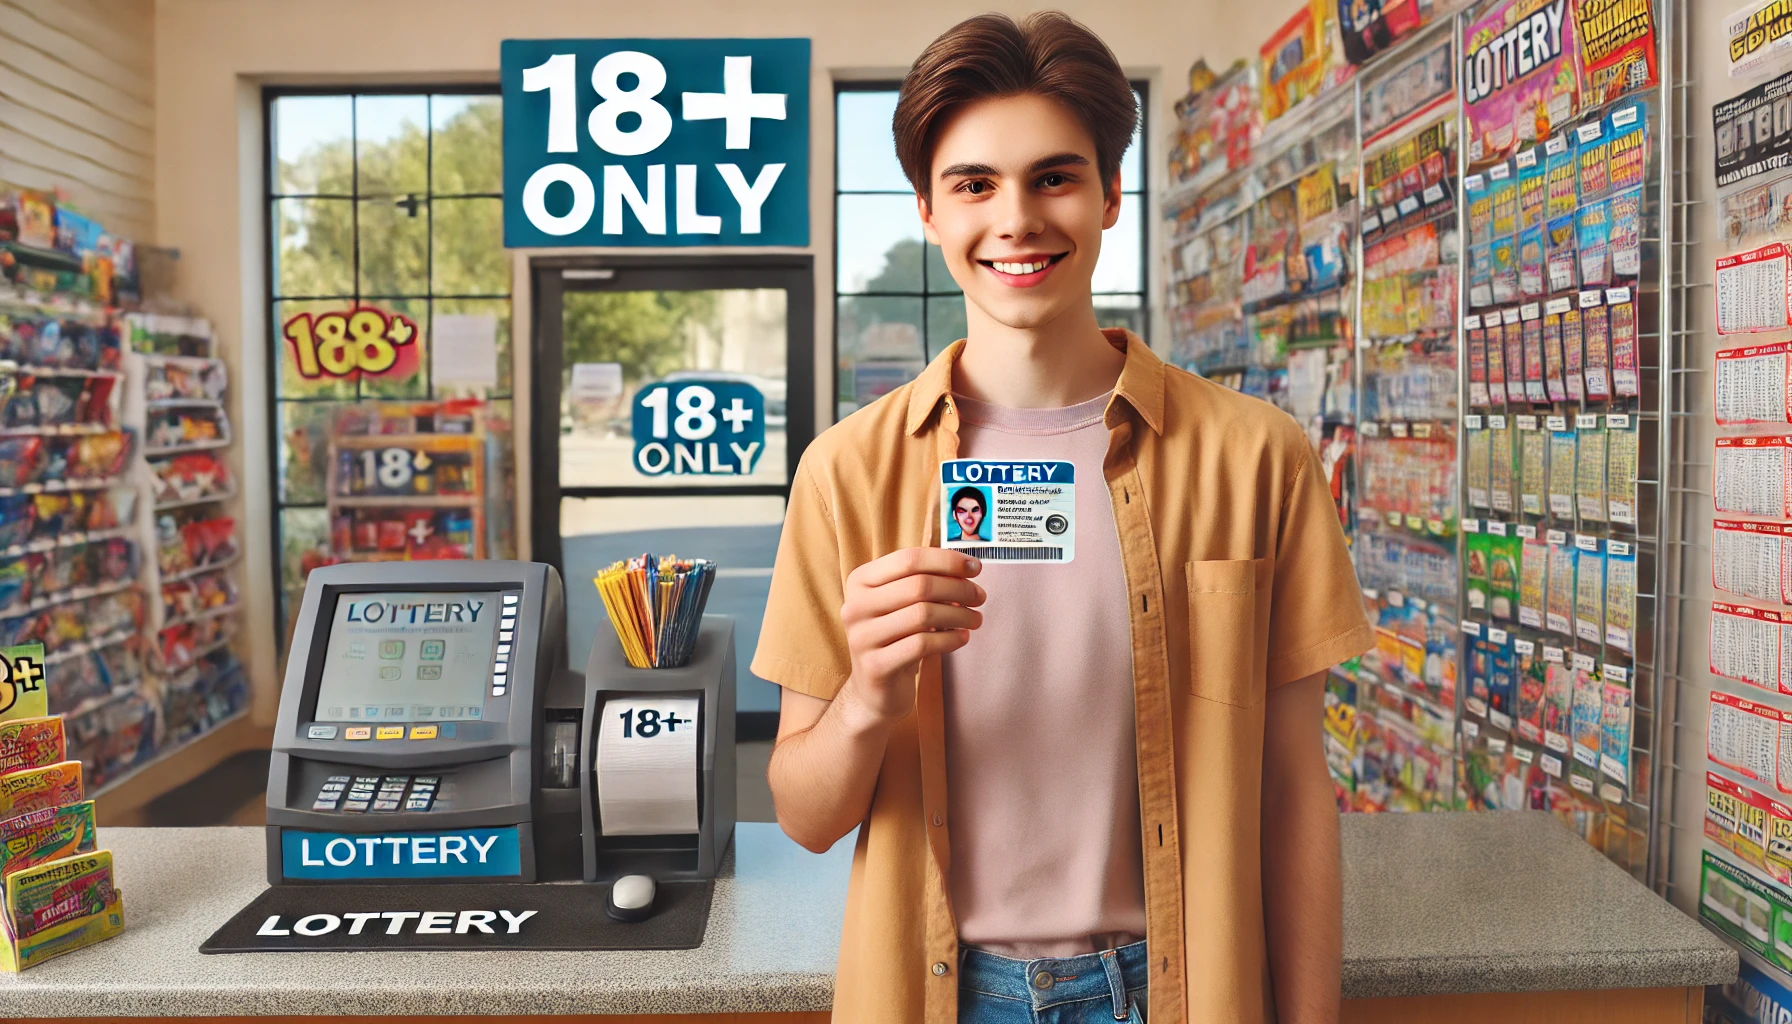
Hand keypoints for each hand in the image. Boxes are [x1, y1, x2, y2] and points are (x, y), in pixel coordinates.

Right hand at [837, 547, 984, 724]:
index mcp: (860, 581)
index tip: (976, 567)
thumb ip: (925, 581)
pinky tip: (962, 638)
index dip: (947, 561)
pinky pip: (922, 644)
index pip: (908, 559)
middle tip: (980, 597)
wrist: (875, 688)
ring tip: (975, 619)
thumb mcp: (903, 604)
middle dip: (958, 589)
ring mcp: (862, 637)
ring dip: (959, 614)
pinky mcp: (875, 665)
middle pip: (919, 585)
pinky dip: (949, 639)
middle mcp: (855, 606)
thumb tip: (968, 568)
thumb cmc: (896, 637)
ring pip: (923, 615)